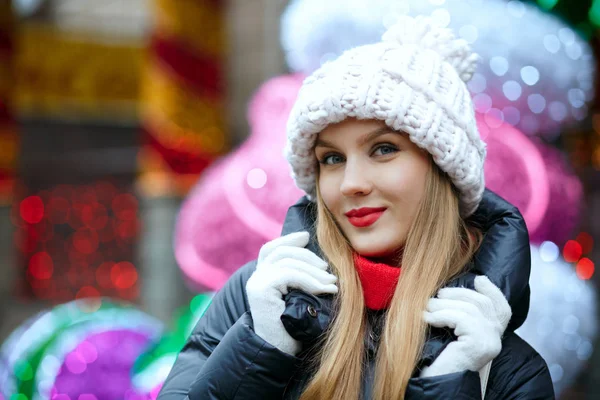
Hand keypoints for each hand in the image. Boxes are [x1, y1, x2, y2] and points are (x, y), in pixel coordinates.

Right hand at [246, 231, 337, 354]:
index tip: (307, 236)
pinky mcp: (261, 290)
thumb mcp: (299, 297)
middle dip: (309, 257)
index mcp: (263, 278)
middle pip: (282, 252)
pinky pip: (288, 274)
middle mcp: (256, 278)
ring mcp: (257, 283)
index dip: (289, 240)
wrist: (279, 352)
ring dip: (314, 271)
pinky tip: (325, 289)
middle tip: (329, 271)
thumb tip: (321, 263)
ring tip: (332, 283)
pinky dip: (310, 280)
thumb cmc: (294, 328)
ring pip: (287, 262)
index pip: (272, 249)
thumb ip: (300, 279)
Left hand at [420, 276, 511, 376]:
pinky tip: (426, 318)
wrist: (437, 383)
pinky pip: (459, 318)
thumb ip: (462, 317)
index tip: (479, 279)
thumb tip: (451, 292)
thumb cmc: (440, 359)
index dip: (492, 291)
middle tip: (437, 295)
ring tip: (426, 307)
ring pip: (469, 309)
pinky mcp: (479, 345)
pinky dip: (440, 315)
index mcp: (492, 337)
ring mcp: (489, 342)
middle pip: (483, 303)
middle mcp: (496, 340)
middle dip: (458, 294)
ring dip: (443, 304)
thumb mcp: (455, 334)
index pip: (502, 309)